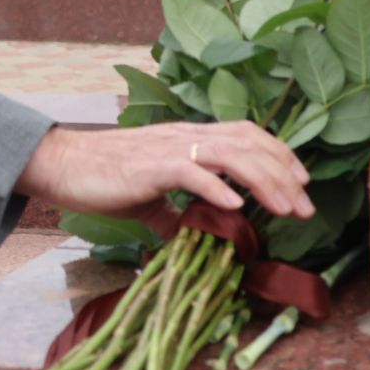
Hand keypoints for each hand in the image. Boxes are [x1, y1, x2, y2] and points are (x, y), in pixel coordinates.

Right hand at [14, 121, 314, 219]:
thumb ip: (172, 211)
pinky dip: (218, 188)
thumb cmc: (102, 177)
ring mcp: (169, 149)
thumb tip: (187, 234)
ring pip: (230, 154)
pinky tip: (237, 207)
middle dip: (283, 174)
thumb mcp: (148, 196)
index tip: (302, 182)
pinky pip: (191, 173)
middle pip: (248, 144)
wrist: (63, 165)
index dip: (278, 153)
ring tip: (285, 209)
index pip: (245, 134)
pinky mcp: (150, 167)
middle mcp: (184, 136)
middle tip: (306, 207)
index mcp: (187, 139)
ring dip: (263, 181)